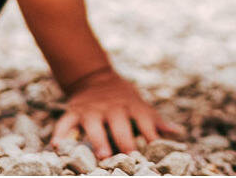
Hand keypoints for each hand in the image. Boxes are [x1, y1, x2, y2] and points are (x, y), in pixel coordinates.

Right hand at [51, 67, 182, 158]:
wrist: (96, 79)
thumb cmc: (125, 101)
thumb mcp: (141, 107)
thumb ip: (156, 121)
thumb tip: (177, 132)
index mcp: (131, 106)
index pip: (144, 119)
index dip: (150, 133)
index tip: (154, 146)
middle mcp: (112, 107)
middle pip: (119, 122)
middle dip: (124, 139)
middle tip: (128, 155)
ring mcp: (91, 109)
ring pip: (93, 123)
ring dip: (97, 138)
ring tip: (101, 154)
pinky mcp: (74, 112)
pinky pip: (65, 123)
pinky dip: (61, 134)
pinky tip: (58, 147)